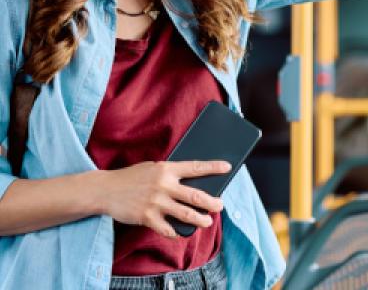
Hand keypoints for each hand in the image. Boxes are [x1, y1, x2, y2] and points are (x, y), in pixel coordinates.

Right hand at [98, 160, 229, 238]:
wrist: (106, 189)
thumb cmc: (133, 177)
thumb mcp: (153, 168)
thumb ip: (171, 174)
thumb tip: (193, 183)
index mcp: (167, 168)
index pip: (195, 167)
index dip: (213, 167)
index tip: (228, 168)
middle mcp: (163, 185)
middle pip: (195, 195)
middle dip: (211, 202)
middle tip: (220, 205)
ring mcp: (156, 202)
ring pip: (185, 214)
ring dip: (200, 219)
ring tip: (208, 222)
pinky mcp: (147, 217)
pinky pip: (167, 228)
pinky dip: (176, 232)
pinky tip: (181, 233)